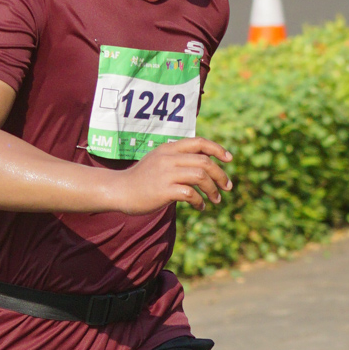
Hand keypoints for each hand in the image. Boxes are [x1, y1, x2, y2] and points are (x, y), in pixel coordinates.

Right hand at [115, 137, 233, 213]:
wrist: (119, 190)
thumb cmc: (142, 178)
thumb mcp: (159, 160)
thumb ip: (178, 159)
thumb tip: (204, 165)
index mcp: (169, 148)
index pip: (199, 142)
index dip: (218, 149)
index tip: (229, 159)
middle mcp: (169, 158)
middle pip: (204, 161)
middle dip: (220, 174)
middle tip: (228, 187)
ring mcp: (166, 173)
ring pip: (200, 176)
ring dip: (213, 189)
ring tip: (216, 200)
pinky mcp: (163, 190)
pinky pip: (190, 194)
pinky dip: (199, 201)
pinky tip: (199, 207)